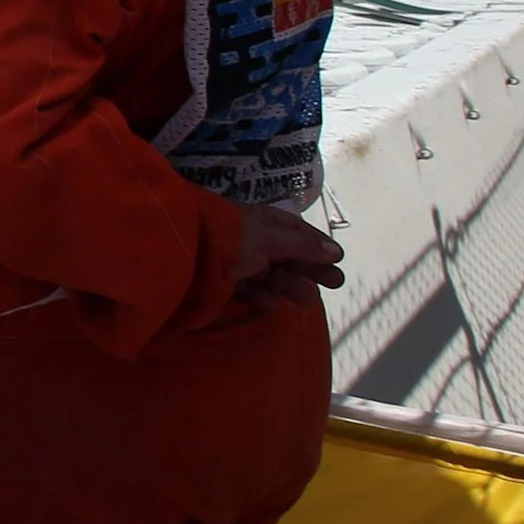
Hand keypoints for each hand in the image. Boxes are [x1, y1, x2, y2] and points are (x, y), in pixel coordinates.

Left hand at [229, 203, 344, 309]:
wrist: (185, 255)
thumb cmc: (233, 239)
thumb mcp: (270, 238)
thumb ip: (303, 246)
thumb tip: (335, 251)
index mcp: (263, 221)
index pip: (296, 230)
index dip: (318, 243)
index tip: (338, 257)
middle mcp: (253, 239)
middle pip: (288, 255)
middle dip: (312, 269)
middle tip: (336, 282)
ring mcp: (238, 261)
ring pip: (271, 275)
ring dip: (292, 286)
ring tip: (310, 300)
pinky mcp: (225, 282)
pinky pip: (250, 290)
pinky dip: (262, 296)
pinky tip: (274, 302)